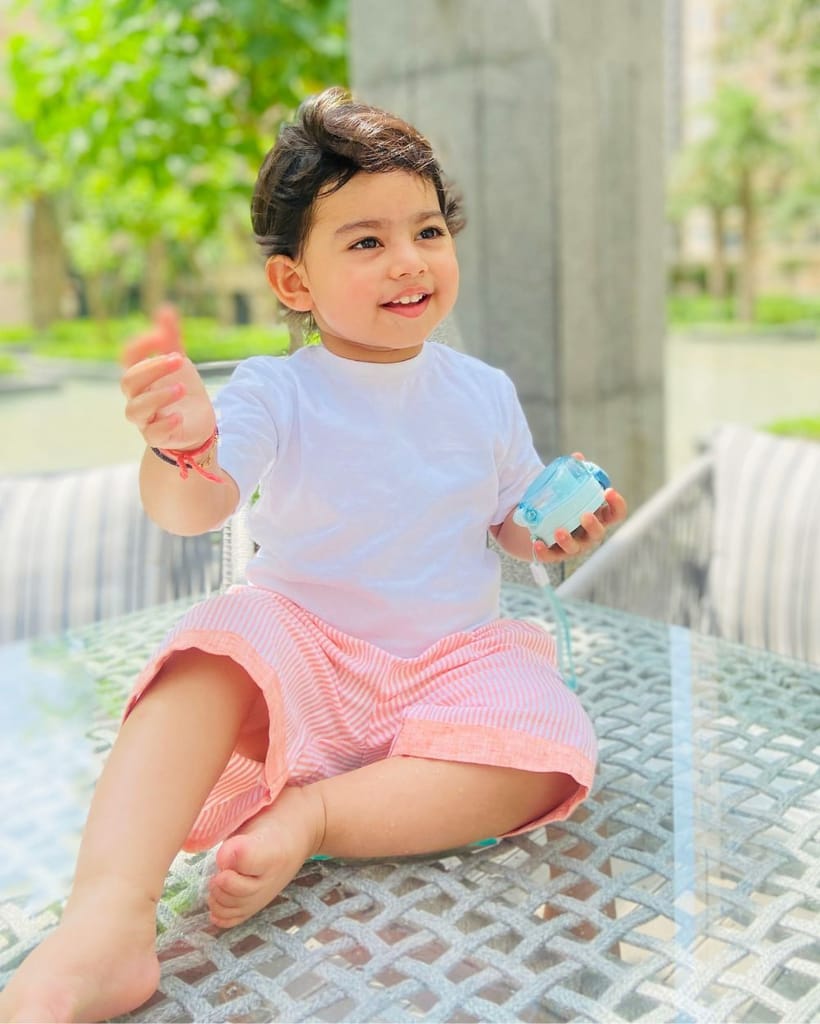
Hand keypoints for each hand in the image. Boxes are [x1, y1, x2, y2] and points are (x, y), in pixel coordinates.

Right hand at [120, 306, 215, 449]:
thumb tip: (165, 308)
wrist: (197, 424)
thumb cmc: (182, 392)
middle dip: (152, 369)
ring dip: (157, 397)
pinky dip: (164, 424)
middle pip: (128, 381)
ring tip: (182, 388)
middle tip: (180, 360)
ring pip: (135, 410)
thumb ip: (171, 338)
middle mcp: (137, 397)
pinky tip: (179, 416)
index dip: (141, 344)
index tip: (162, 335)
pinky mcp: (158, 437)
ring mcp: (145, 419)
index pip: (127, 357)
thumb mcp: (179, 363)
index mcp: (140, 376)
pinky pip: (152, 434)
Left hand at [533, 452, 627, 563]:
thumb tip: (577, 457)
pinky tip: (536, 543)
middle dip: (593, 526)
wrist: (535, 523)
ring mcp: (573, 546)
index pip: (616, 514)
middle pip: (598, 534)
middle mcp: (588, 534)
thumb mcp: (566, 488)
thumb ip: (574, 474)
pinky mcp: (554, 554)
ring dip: (568, 540)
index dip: (617, 505)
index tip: (609, 491)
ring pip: (575, 548)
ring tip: (559, 531)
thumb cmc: (560, 504)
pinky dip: (544, 551)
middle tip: (585, 515)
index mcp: (597, 517)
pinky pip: (551, 556)